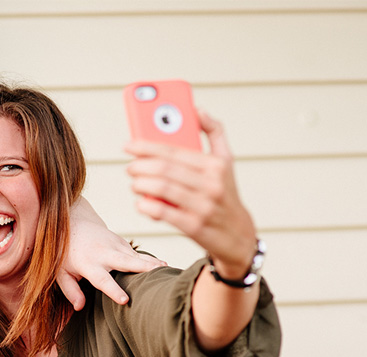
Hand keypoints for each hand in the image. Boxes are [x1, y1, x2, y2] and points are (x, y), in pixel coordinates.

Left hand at [60, 198, 165, 309]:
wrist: (73, 223)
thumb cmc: (65, 254)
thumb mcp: (61, 273)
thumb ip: (70, 290)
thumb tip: (79, 307)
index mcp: (88, 264)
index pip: (102, 279)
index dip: (113, 290)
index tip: (125, 300)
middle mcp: (103, 253)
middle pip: (126, 262)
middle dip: (142, 269)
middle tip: (157, 275)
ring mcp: (114, 245)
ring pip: (135, 256)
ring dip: (151, 263)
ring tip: (167, 270)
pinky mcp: (121, 242)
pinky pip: (137, 253)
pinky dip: (150, 259)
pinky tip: (163, 266)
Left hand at [125, 111, 257, 278]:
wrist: (238, 236)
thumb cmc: (225, 194)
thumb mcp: (227, 163)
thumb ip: (214, 133)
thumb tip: (197, 110)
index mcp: (216, 165)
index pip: (174, 150)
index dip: (147, 146)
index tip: (129, 144)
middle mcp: (211, 184)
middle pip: (165, 169)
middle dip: (140, 166)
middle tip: (130, 166)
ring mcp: (203, 206)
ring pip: (163, 189)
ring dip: (141, 184)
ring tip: (134, 183)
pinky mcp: (194, 227)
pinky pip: (164, 213)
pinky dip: (147, 206)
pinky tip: (141, 203)